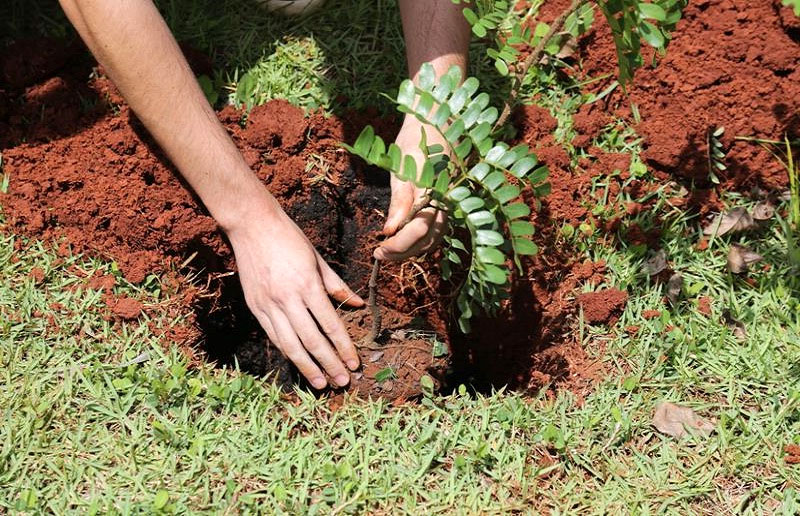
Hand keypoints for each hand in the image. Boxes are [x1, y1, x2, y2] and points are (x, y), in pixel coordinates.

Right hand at [226, 194, 363, 388]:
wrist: (251, 225)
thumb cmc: (289, 238)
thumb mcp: (318, 258)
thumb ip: (337, 285)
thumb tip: (358, 305)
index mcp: (307, 285)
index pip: (330, 325)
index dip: (343, 347)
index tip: (354, 363)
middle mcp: (287, 299)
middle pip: (312, 341)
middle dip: (329, 364)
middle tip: (343, 382)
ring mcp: (268, 305)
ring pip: (290, 345)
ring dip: (308, 367)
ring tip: (322, 383)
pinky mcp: (255, 307)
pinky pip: (274, 336)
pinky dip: (288, 353)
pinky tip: (299, 364)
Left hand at [376, 117, 446, 260]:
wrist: (437, 121)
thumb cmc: (416, 140)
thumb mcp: (402, 165)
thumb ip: (400, 199)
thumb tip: (390, 230)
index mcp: (436, 191)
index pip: (418, 231)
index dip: (398, 245)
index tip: (378, 250)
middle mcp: (448, 201)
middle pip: (428, 240)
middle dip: (403, 253)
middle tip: (378, 255)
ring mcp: (451, 203)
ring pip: (434, 238)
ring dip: (412, 250)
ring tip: (388, 251)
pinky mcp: (449, 203)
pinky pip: (437, 230)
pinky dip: (421, 241)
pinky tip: (404, 240)